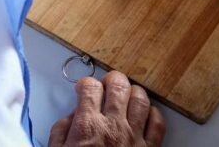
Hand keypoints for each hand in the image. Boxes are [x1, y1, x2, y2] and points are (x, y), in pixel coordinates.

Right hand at [48, 71, 165, 146]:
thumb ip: (61, 132)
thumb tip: (70, 118)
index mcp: (88, 127)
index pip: (90, 87)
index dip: (86, 84)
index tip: (84, 89)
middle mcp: (113, 127)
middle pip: (118, 86)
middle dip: (111, 80)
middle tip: (107, 85)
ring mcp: (134, 138)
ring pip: (141, 99)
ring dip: (133, 92)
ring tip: (126, 95)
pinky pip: (158, 123)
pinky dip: (153, 114)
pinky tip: (145, 115)